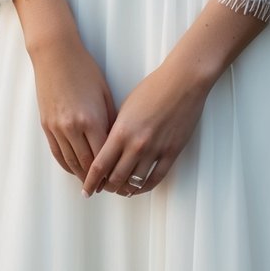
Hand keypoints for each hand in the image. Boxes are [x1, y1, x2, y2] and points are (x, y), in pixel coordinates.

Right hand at [30, 33, 116, 180]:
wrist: (56, 55)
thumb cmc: (85, 70)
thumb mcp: (104, 93)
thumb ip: (110, 120)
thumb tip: (116, 143)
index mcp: (91, 119)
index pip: (103, 156)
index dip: (110, 171)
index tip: (118, 180)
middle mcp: (73, 128)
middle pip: (86, 164)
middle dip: (97, 179)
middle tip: (107, 188)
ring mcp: (57, 128)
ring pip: (71, 162)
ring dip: (82, 176)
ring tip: (93, 183)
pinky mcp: (46, 126)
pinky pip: (57, 154)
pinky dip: (67, 165)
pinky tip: (76, 170)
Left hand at [82, 55, 209, 198]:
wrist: (182, 81)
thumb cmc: (154, 87)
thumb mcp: (126, 107)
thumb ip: (116, 130)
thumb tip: (108, 150)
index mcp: (121, 131)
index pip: (100, 166)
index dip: (91, 182)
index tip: (87, 190)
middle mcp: (136, 144)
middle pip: (115, 179)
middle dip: (107, 187)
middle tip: (104, 188)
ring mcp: (155, 150)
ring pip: (135, 183)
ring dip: (125, 190)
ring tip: (121, 190)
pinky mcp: (171, 152)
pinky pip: (155, 179)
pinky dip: (145, 188)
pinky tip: (139, 188)